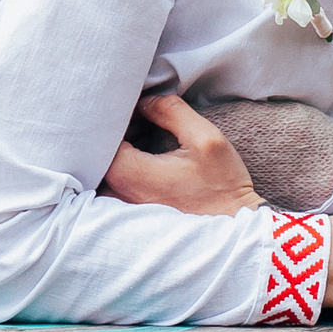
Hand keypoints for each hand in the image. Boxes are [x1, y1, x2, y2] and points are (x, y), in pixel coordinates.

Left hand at [100, 94, 261, 216]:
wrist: (233, 229)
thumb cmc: (222, 186)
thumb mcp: (205, 138)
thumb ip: (171, 111)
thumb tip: (145, 101)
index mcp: (132, 174)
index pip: (102, 135)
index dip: (116, 116)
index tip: (134, 108)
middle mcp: (120, 194)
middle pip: (99, 153)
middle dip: (114, 132)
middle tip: (137, 118)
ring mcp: (123, 208)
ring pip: (105, 169)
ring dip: (118, 150)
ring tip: (140, 135)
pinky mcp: (131, 216)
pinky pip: (114, 184)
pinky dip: (122, 168)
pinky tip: (143, 157)